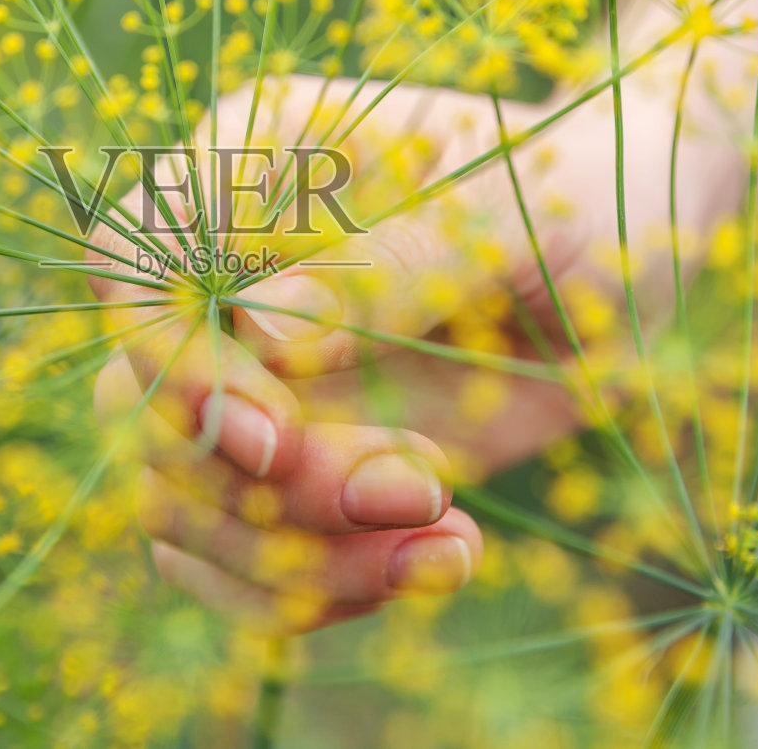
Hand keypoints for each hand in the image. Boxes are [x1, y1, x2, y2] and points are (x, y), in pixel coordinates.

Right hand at [88, 72, 693, 629]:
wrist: (626, 267)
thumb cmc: (572, 196)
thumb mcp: (509, 211)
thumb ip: (392, 259)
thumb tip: (266, 336)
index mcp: (251, 166)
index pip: (131, 259)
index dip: (170, 359)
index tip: (275, 438)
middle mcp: (224, 280)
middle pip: (137, 406)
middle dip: (260, 486)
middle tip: (418, 486)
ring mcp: (247, 379)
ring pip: (176, 501)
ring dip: (295, 556)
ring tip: (446, 540)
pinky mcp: (286, 465)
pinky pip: (230, 559)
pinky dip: (312, 591)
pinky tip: (434, 563)